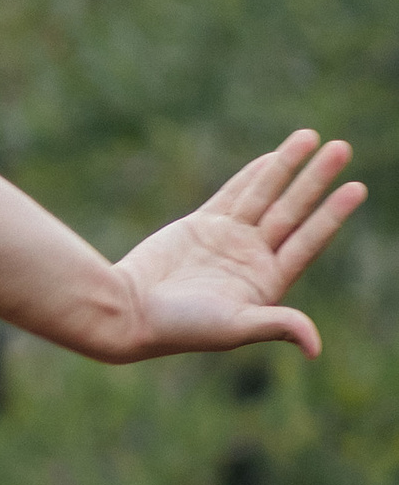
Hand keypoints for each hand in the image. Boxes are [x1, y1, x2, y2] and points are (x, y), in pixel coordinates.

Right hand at [105, 133, 364, 361]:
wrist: (128, 312)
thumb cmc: (179, 327)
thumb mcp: (233, 327)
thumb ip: (276, 326)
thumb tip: (316, 348)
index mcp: (266, 284)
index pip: (308, 241)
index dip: (332, 214)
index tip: (356, 188)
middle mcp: (251, 259)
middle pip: (292, 211)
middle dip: (316, 180)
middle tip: (342, 148)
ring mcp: (227, 240)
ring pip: (265, 195)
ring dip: (287, 167)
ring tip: (310, 136)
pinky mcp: (200, 227)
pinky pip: (233, 194)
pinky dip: (252, 175)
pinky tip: (272, 158)